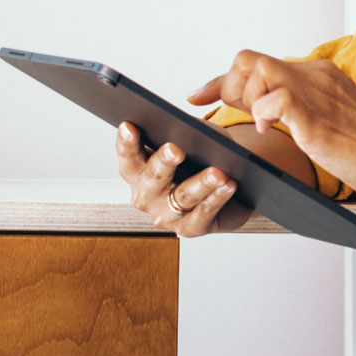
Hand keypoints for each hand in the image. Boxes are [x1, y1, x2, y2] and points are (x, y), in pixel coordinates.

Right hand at [114, 122, 246, 237]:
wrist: (226, 193)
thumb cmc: (201, 160)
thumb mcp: (191, 141)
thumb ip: (184, 134)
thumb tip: (188, 129)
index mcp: (137, 171)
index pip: (128, 155)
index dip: (127, 141)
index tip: (129, 126)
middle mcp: (146, 195)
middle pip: (153, 177)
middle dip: (164, 161)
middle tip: (175, 149)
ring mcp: (165, 215)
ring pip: (183, 196)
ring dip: (201, 183)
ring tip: (217, 172)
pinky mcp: (189, 229)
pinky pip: (204, 212)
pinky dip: (217, 198)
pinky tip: (229, 185)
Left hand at [186, 51, 355, 203]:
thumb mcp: (334, 124)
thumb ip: (305, 113)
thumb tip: (269, 116)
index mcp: (320, 76)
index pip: (259, 63)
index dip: (222, 80)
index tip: (199, 97)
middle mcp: (316, 77)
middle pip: (249, 60)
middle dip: (227, 87)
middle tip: (224, 116)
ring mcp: (318, 95)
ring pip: (257, 69)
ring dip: (242, 97)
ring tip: (254, 124)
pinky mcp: (319, 120)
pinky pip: (276, 100)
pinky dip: (262, 113)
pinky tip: (266, 130)